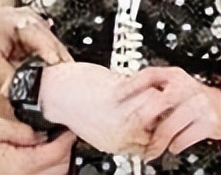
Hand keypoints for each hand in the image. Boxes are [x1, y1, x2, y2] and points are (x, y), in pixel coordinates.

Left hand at [0, 8, 72, 87]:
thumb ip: (5, 76)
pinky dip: (48, 67)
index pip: (45, 41)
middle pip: (54, 46)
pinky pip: (46, 53)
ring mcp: (34, 27)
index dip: (56, 61)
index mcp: (19, 20)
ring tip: (60, 91)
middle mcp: (31, 20)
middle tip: (66, 92)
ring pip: (53, 51)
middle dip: (61, 68)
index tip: (63, 80)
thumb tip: (19, 94)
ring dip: (56, 69)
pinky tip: (51, 82)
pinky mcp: (33, 37)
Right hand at [0, 116, 74, 174]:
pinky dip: (46, 171)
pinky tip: (44, 159)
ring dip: (59, 164)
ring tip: (58, 146)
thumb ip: (20, 130)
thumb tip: (40, 133)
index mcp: (19, 166)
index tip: (71, 129)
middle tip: (67, 135)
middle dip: (66, 153)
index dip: (66, 141)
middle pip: (59, 171)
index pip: (55, 155)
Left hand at [40, 62, 169, 155]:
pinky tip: (153, 75)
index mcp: (118, 144)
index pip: (153, 142)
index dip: (163, 128)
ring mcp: (119, 113)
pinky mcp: (114, 94)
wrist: (50, 92)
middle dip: (167, 111)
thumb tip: (141, 121)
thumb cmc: (72, 103)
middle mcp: (121, 132)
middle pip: (160, 125)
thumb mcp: (101, 128)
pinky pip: (145, 89)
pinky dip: (152, 80)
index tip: (166, 117)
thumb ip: (123, 128)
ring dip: (162, 94)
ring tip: (161, 85)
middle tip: (169, 99)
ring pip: (157, 106)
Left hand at [114, 66, 220, 160]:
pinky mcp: (209, 122)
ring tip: (151, 149)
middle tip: (131, 129)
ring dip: (158, 140)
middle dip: (143, 119)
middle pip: (158, 101)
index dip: (131, 85)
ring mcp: (198, 104)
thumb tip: (125, 98)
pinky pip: (186, 137)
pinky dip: (176, 145)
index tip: (116, 97)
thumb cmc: (192, 98)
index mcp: (173, 75)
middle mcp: (185, 87)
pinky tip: (171, 147)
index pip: (148, 75)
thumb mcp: (174, 86)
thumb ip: (155, 89)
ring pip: (170, 124)